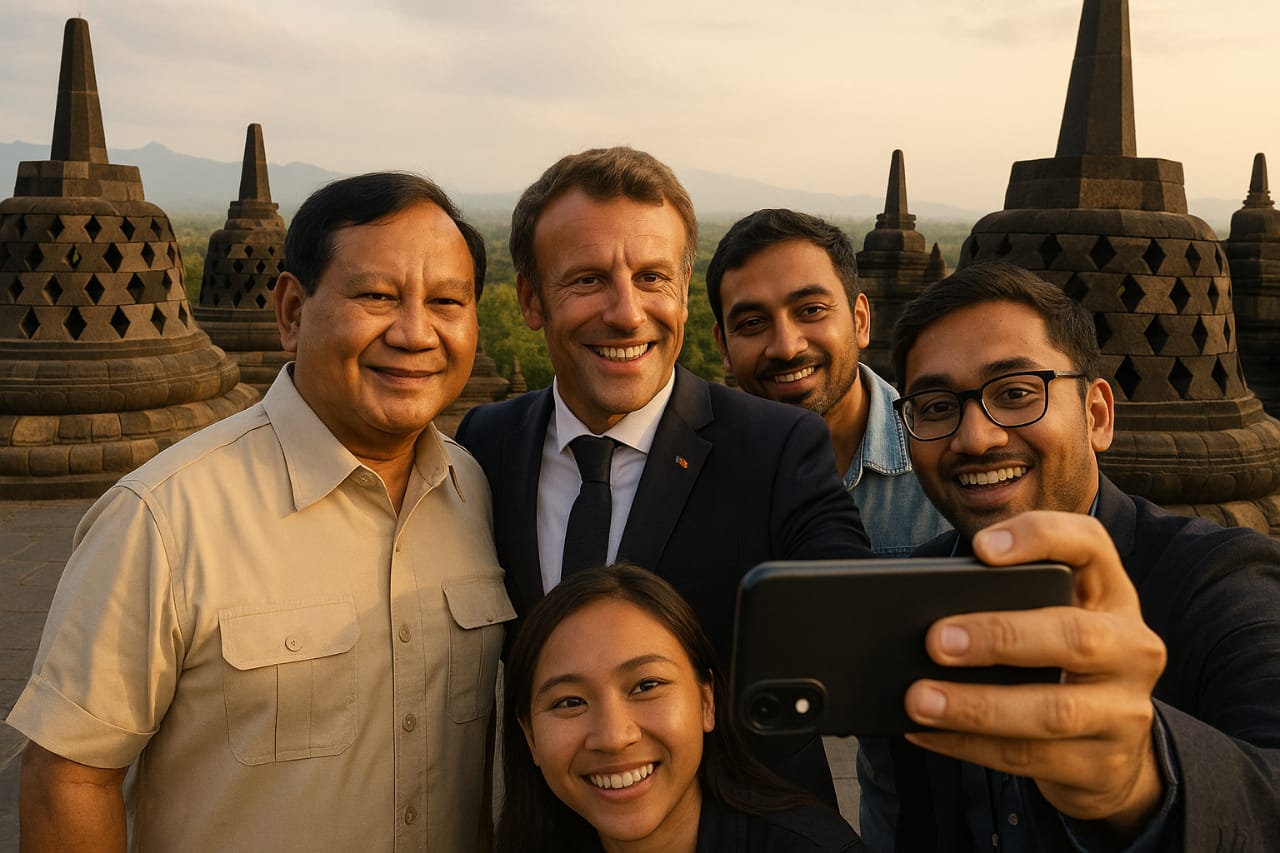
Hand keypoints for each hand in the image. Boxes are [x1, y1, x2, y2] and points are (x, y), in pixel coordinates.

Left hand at [902, 511, 1167, 834]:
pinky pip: (1029, 758)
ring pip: (1051, 711)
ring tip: (919, 699)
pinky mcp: (1103, 766)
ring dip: (976, 706)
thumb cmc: (1061, 662)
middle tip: (935, 640)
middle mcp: (1131, 648)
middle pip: (1074, 636)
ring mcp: (1125, 712)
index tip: (980, 549)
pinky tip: (927, 732)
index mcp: (1111, 595)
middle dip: (999, 637)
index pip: (1089, 544)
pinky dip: (968, 745)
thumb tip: (925, 607)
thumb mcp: (1052, 618)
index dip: (1037, 538)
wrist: (1114, 748)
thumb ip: (1007, 601)